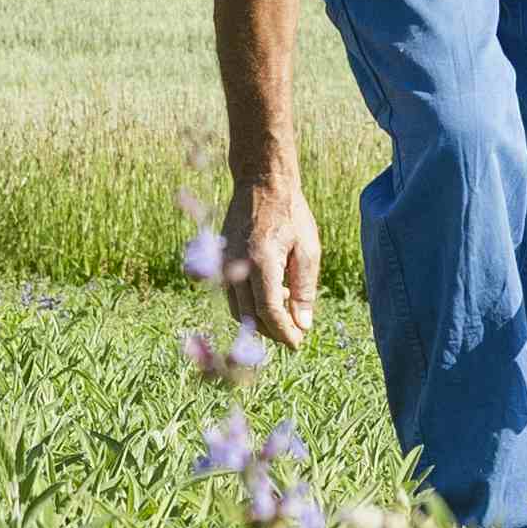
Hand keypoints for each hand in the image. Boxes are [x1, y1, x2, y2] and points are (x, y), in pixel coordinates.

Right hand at [215, 176, 320, 348]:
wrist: (260, 184)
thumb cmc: (290, 214)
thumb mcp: (307, 250)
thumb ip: (304, 289)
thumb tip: (302, 324)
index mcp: (261, 263)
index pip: (269, 312)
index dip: (284, 333)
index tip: (298, 343)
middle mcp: (236, 267)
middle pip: (250, 317)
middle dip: (272, 331)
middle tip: (295, 335)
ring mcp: (223, 264)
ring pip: (237, 309)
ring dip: (260, 320)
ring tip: (286, 311)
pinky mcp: (219, 262)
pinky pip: (231, 295)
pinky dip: (249, 305)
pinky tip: (272, 294)